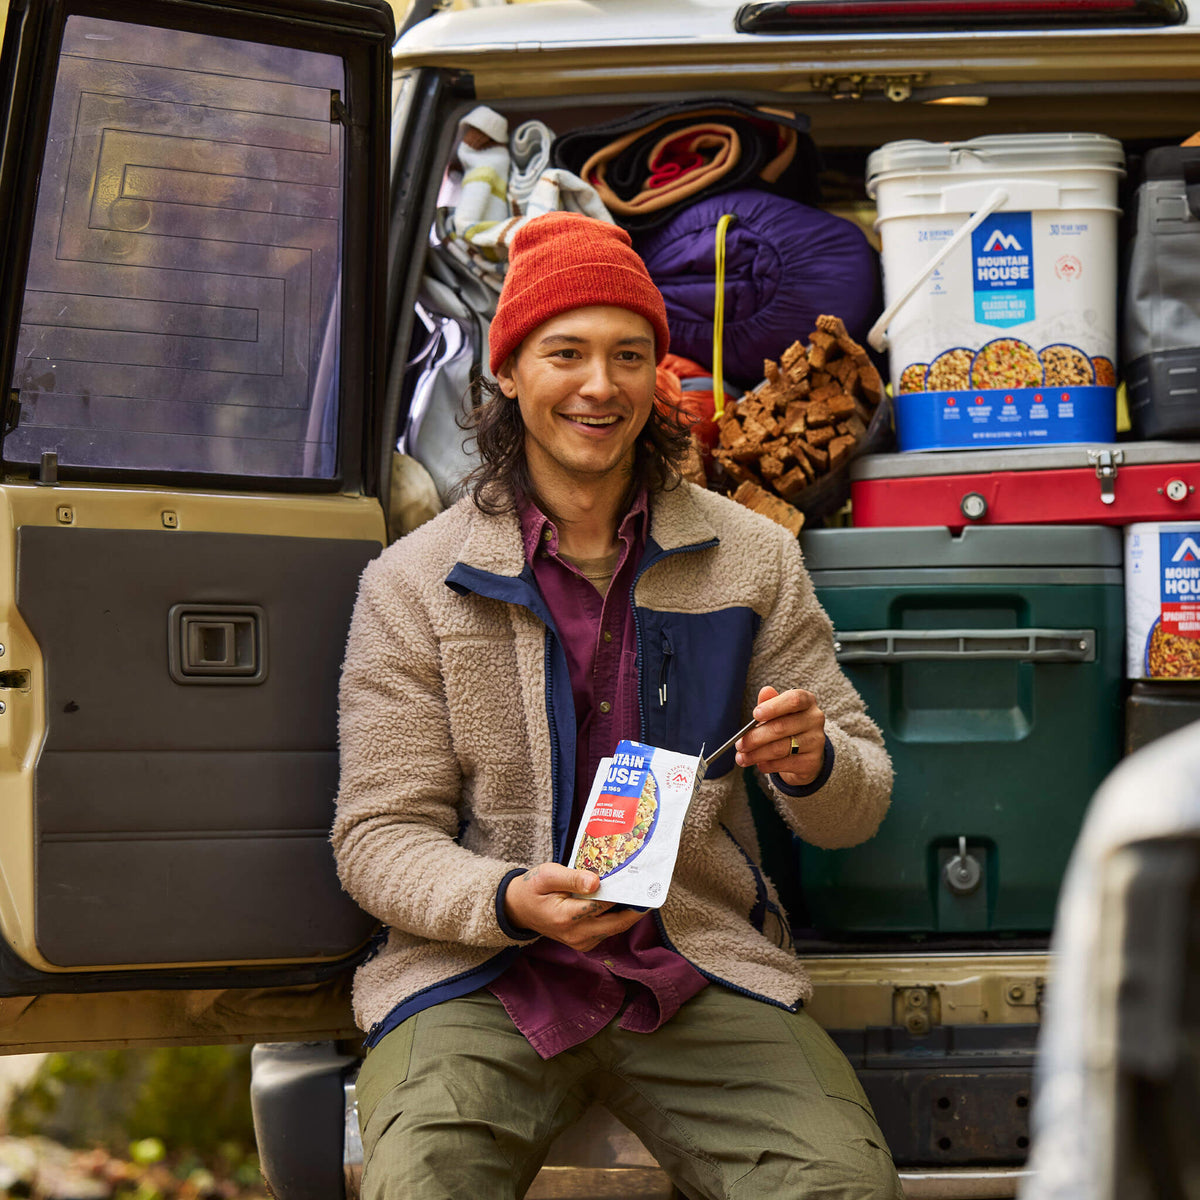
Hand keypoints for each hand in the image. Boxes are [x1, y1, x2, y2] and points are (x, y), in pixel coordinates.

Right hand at [503, 862, 646, 950]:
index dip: (622, 892)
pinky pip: (608, 931)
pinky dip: (617, 917)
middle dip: (636, 908)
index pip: (602, 904)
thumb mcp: (547, 875)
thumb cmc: (533, 888)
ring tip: (641, 893)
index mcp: (565, 917)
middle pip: (616, 923)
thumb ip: (572, 878)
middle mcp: (575, 934)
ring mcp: (580, 942)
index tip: (639, 879)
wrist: (519, 909)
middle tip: (651, 891)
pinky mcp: (584, 943)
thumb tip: (597, 882)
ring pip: (614, 929)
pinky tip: (624, 901)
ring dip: (629, 913)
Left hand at [735, 685, 825, 787]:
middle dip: (755, 737)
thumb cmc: (786, 726)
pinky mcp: (812, 761)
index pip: (794, 700)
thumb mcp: (778, 712)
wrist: (805, 753)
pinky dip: (768, 765)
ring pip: (781, 748)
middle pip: (781, 727)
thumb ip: (769, 702)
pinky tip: (759, 764)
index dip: (773, 707)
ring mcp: (816, 741)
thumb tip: (765, 691)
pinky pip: (785, 764)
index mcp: (807, 701)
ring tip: (741, 757)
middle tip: (739, 744)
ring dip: (756, 754)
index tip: (755, 714)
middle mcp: (815, 719)